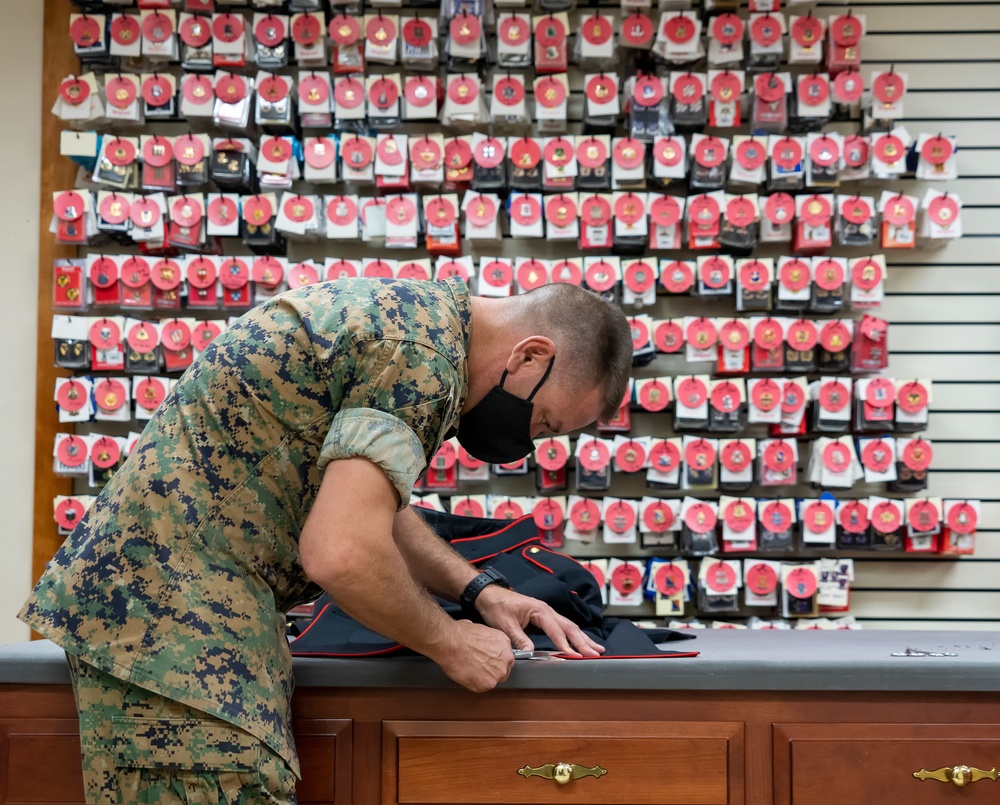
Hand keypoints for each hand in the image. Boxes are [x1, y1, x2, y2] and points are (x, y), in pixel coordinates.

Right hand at [429, 620, 513, 692]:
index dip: (496, 660)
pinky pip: (481, 687)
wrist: (451, 643)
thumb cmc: (462, 634)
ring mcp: (497, 674)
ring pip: (493, 681)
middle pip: (503, 670)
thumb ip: (488, 640)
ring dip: (484, 677)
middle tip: (479, 666)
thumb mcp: (481, 629)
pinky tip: (467, 674)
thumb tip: (481, 641)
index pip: (506, 657)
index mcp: (505, 644)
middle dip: (492, 670)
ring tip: (471, 670)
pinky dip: (474, 683)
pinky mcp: (486, 685)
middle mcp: (505, 660)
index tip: (488, 660)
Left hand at [475, 586, 605, 658]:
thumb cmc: (497, 607)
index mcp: (539, 610)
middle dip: (583, 641)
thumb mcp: (505, 625)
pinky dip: (574, 636)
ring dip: (583, 638)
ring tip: (597, 649)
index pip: (556, 630)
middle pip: (569, 627)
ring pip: (569, 626)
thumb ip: (519, 639)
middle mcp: (547, 610)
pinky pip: (563, 627)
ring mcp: (547, 613)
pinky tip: (581, 643)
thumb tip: (531, 653)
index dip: (566, 644)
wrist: (489, 595)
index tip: (576, 656)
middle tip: (596, 654)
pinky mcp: (544, 617)